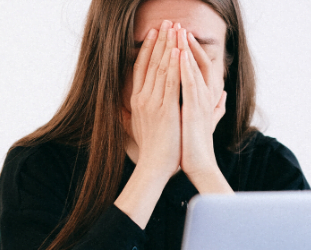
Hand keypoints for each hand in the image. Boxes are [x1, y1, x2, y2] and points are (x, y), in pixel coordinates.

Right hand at [128, 20, 181, 178]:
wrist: (154, 166)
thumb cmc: (152, 149)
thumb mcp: (141, 126)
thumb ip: (139, 112)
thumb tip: (132, 106)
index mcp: (138, 100)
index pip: (142, 67)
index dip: (148, 48)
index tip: (155, 33)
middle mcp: (142, 98)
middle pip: (150, 62)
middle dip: (160, 40)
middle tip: (167, 22)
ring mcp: (153, 103)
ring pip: (160, 68)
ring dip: (168, 46)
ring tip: (174, 28)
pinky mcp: (165, 109)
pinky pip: (170, 82)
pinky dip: (174, 65)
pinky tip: (178, 50)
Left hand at [177, 28, 226, 179]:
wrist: (199, 166)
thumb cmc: (196, 146)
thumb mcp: (205, 121)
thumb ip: (215, 107)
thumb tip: (223, 95)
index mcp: (204, 98)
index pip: (198, 67)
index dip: (190, 50)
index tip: (180, 36)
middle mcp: (204, 97)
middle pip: (196, 62)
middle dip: (187, 43)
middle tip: (178, 24)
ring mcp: (200, 103)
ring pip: (193, 69)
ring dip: (186, 49)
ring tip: (178, 31)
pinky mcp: (194, 110)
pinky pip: (189, 85)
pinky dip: (184, 68)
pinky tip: (178, 55)